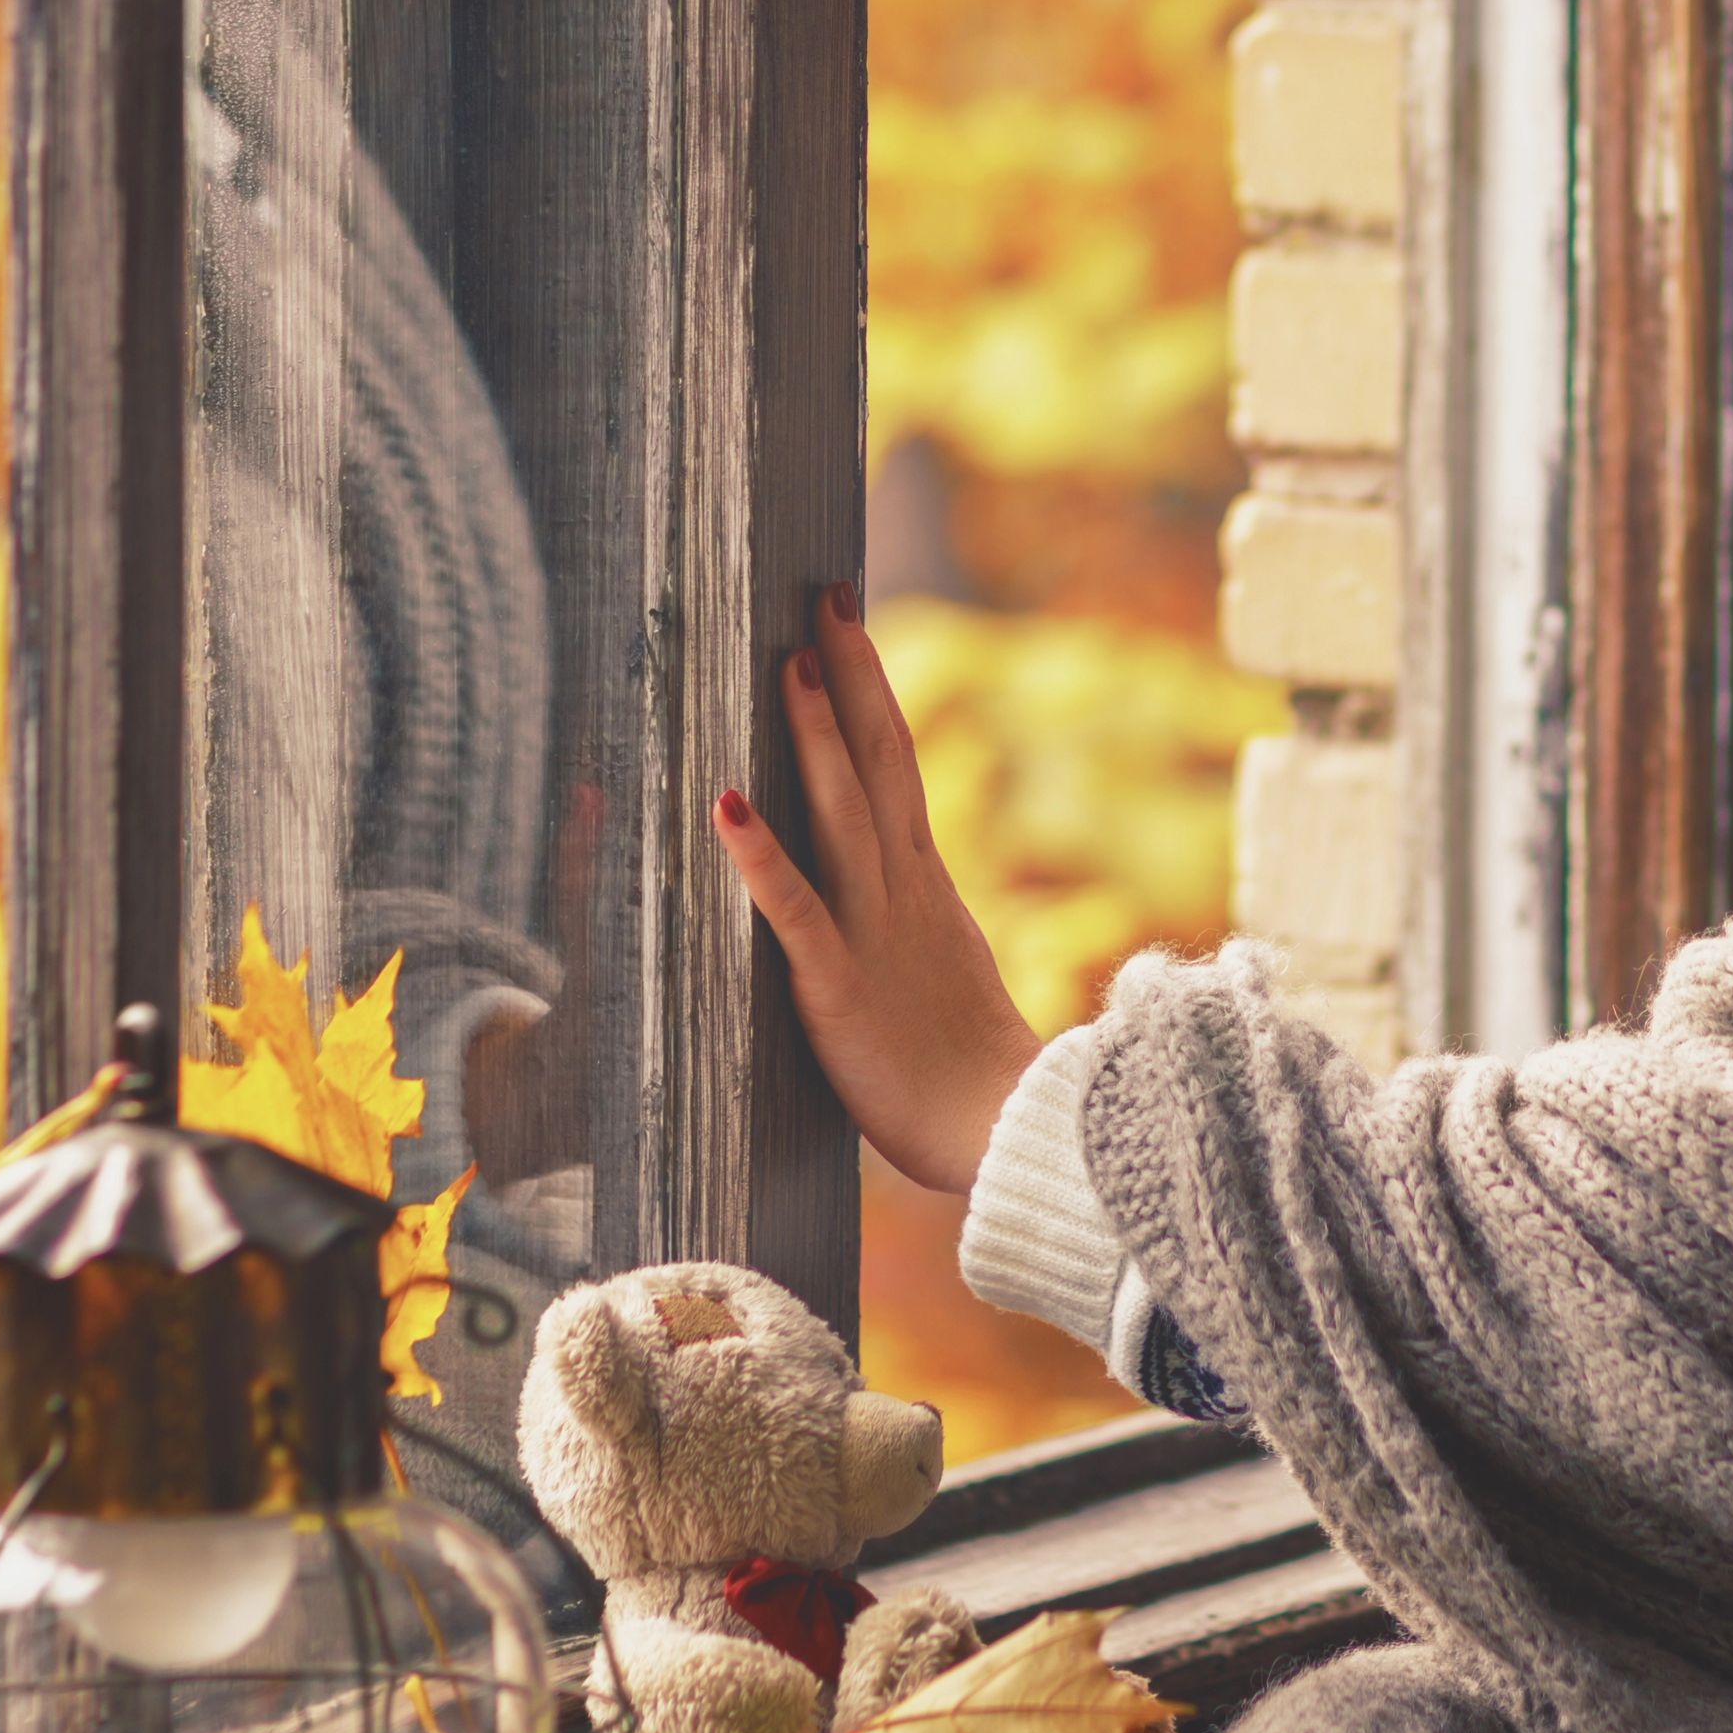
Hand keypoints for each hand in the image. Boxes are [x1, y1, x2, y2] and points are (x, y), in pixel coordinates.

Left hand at [709, 589, 1041, 1196]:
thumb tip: (908, 881)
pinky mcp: (839, 985)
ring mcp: (875, 932)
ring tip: (785, 664)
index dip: (867, 687)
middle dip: (848, 675)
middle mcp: (904, 889)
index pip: (894, 762)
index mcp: (925, 883)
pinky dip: (759, 853)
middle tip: (821, 595)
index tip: (846, 616)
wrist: (1008, 1137)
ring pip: (842, 814)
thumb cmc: (973, 1072)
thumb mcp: (947, 969)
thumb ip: (920, 918)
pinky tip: (723, 805)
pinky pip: (794, 909)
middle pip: (877, 760)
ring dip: (812, 738)